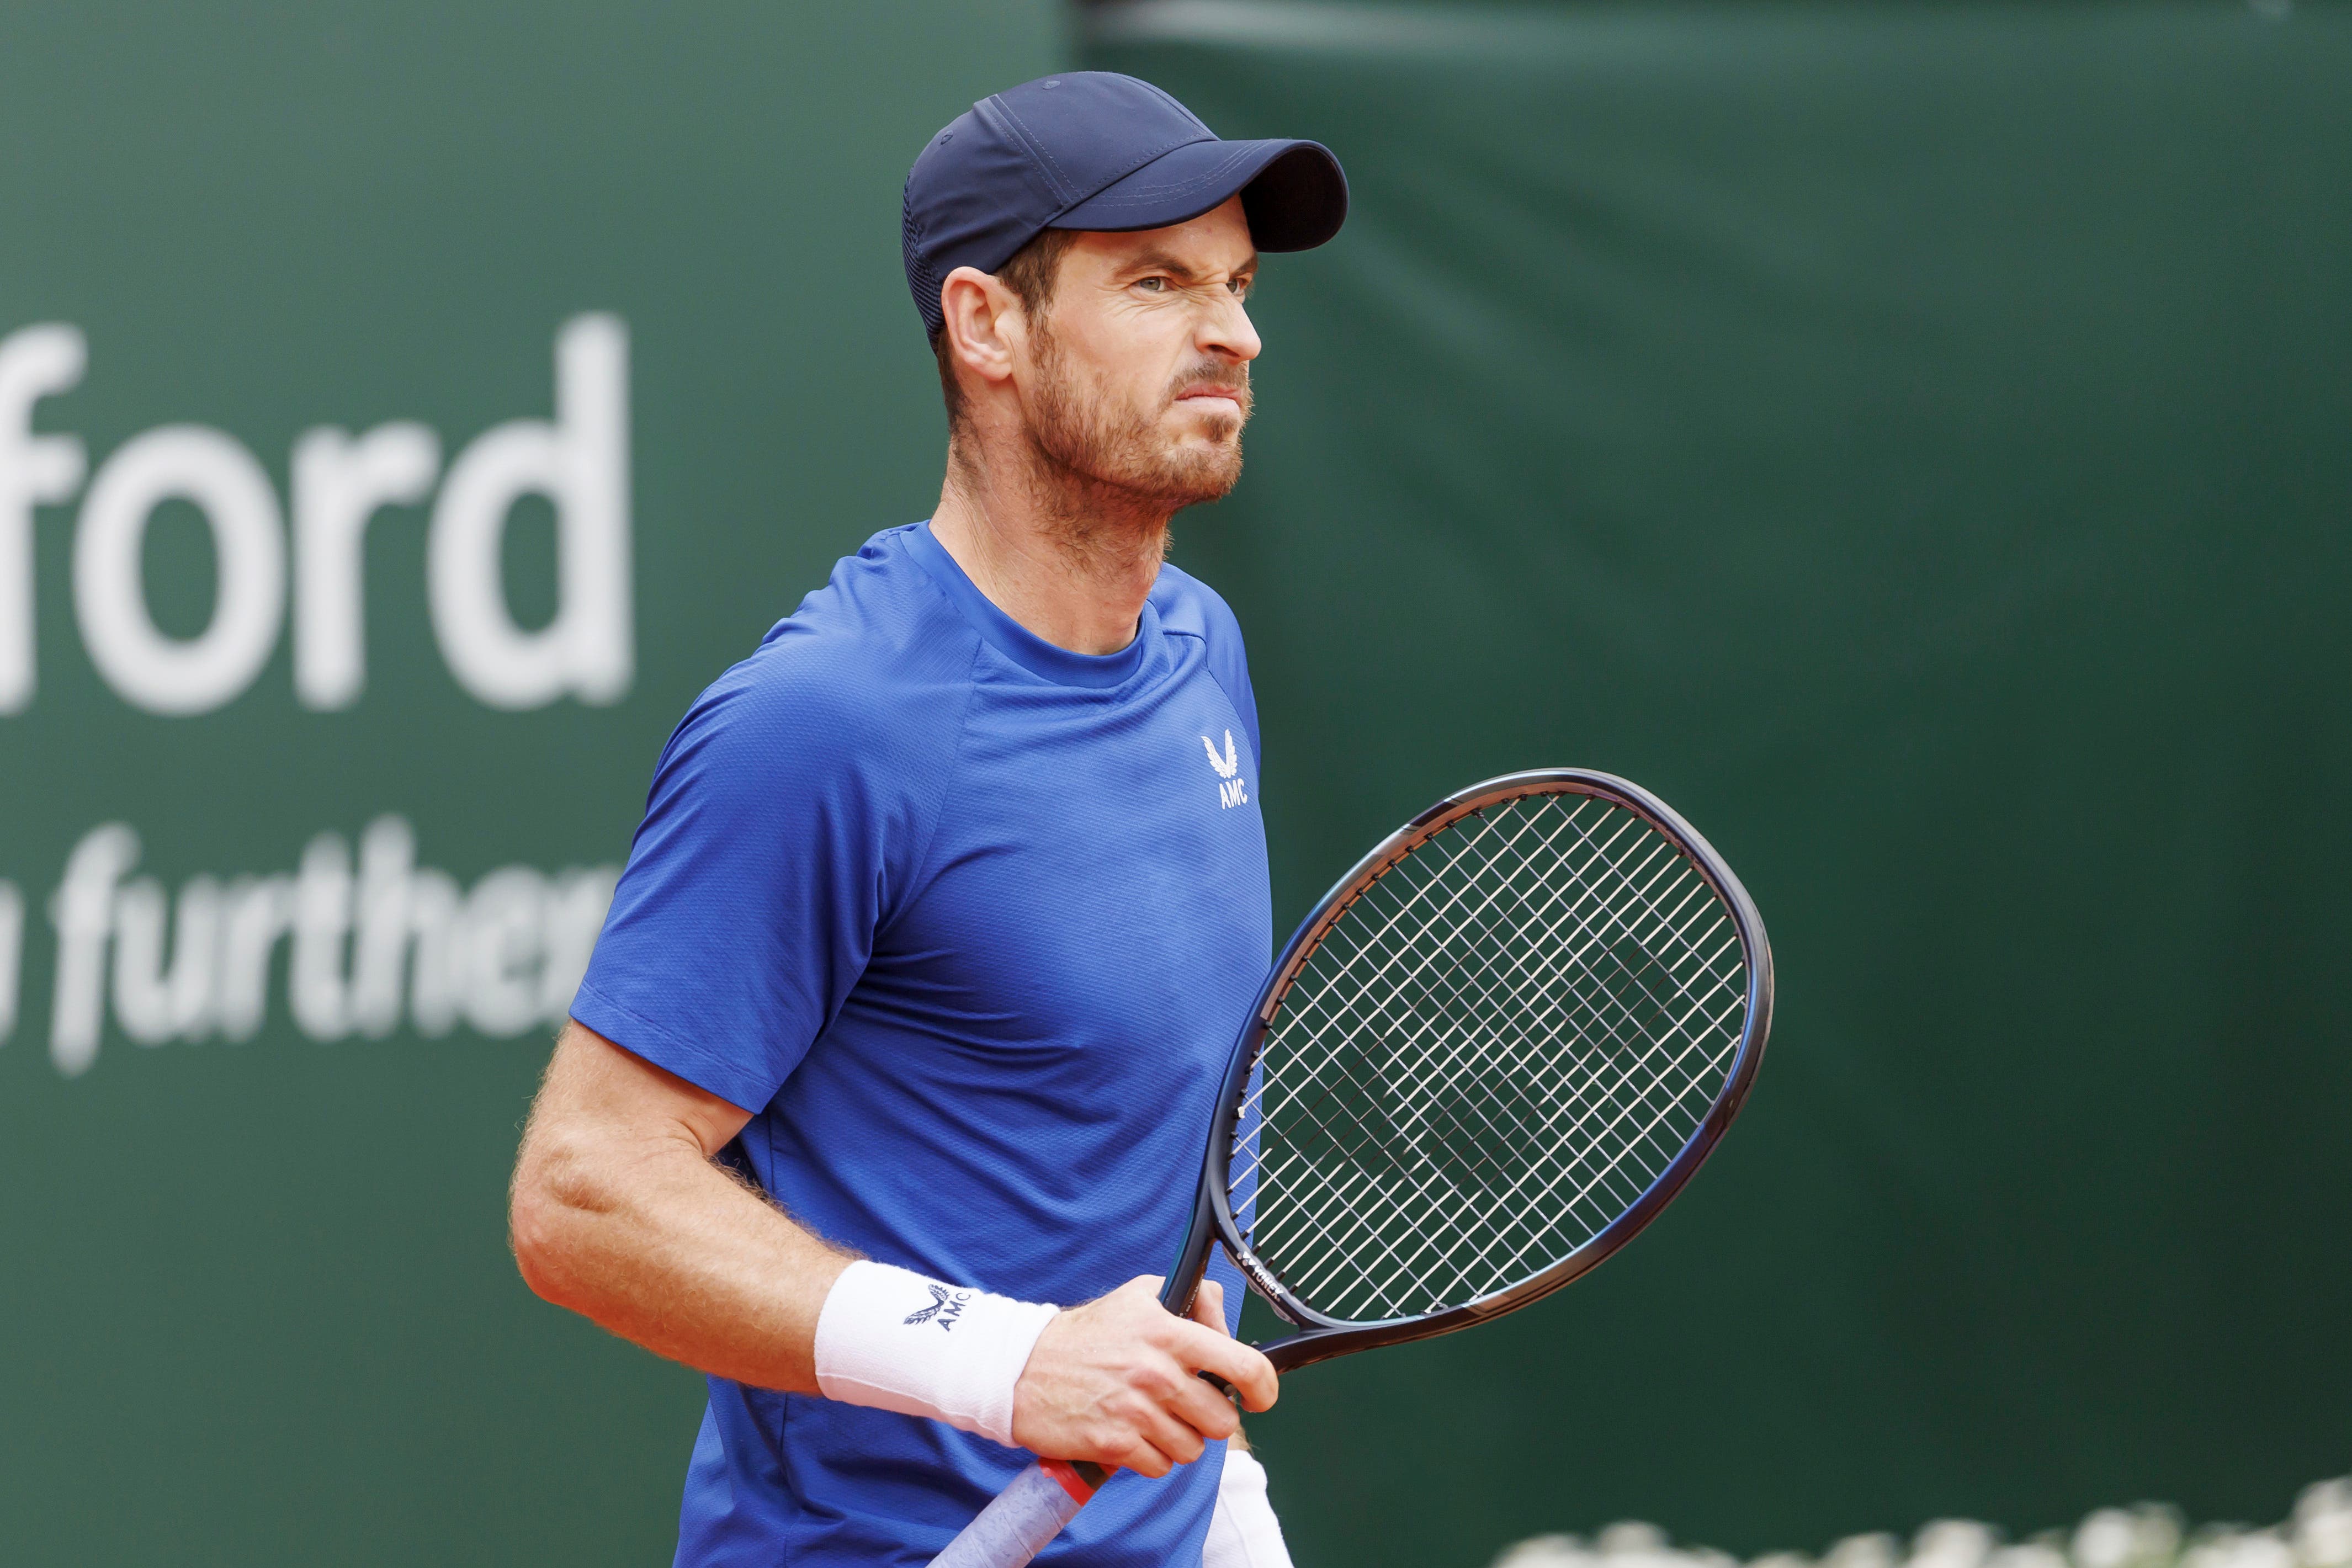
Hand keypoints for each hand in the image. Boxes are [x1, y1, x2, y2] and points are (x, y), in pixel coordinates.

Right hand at [1010, 1276, 1277, 1477]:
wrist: (1023, 1368)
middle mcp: (1157, 1373)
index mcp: (1169, 1333)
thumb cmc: (1087, 1334)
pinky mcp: (1114, 1443)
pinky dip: (1151, 1457)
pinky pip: (1160, 1466)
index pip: (1244, 1366)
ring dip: (1179, 1439)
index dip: (1263, 1388)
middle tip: (1186, 1405)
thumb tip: (1223, 1316)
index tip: (1259, 1396)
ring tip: (1154, 1419)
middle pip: (1221, 1420)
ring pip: (1192, 1448)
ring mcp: (1136, 1412)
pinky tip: (1133, 1434)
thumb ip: (1191, 1299)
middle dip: (1209, 1417)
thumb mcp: (1139, 1297)